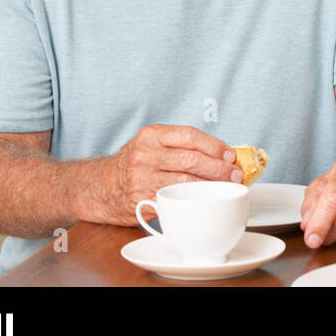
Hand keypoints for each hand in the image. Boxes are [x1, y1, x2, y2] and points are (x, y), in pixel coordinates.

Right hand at [92, 124, 239, 224]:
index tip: (230, 155)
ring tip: (227, 187)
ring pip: (186, 181)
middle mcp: (145, 155)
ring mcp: (142, 178)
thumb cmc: (134, 164)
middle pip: (191, 159)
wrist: (100, 186)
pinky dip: (195, 199)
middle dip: (219, 168)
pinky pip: (175, 199)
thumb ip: (180, 145)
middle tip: (235, 174)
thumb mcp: (152, 144)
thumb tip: (222, 154)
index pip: (190, 135)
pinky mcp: (142, 200)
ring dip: (212, 185)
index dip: (215, 146)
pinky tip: (206, 199)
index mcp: (151, 135)